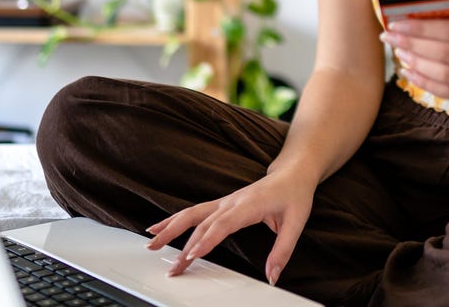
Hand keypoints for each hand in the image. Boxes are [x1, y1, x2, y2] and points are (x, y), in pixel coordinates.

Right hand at [145, 169, 315, 284]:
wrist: (292, 173)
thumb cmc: (294, 194)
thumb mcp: (296, 223)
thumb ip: (283, 250)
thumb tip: (273, 276)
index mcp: (249, 205)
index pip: (223, 224)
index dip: (207, 240)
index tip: (192, 255)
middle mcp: (232, 202)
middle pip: (202, 223)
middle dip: (183, 244)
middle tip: (173, 266)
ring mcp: (224, 202)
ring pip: (192, 214)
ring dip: (171, 228)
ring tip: (152, 243)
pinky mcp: (221, 204)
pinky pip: (193, 211)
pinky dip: (174, 219)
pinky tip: (159, 227)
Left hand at [381, 18, 448, 105]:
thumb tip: (414, 22)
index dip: (421, 28)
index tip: (395, 25)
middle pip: (446, 54)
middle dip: (412, 45)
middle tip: (389, 39)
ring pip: (445, 75)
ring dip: (417, 64)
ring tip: (400, 54)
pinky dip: (426, 83)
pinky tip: (411, 73)